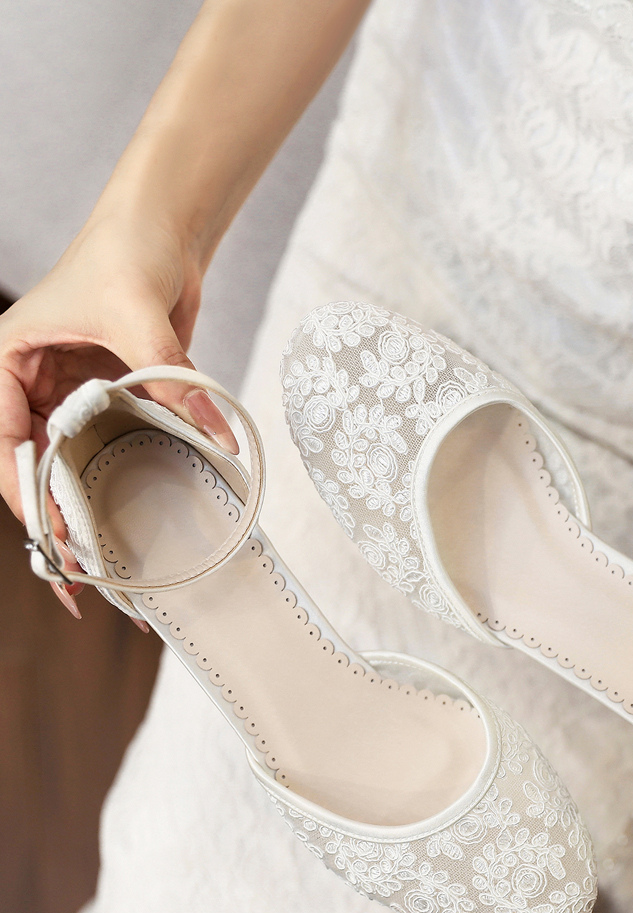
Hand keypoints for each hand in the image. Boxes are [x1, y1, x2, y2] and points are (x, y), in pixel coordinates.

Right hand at [0, 215, 236, 616]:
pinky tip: (139, 512)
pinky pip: (115, 442)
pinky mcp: (112, 393)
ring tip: (108, 559)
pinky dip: (125, 474)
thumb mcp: (137, 313)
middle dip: (57, 514)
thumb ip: (170, 374)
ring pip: (73, 460)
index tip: (53, 537)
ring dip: (89, 503)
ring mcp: (73, 390)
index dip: (25, 493)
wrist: (164, 225)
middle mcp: (34, 381)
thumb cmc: (127, 248)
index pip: (5, 439)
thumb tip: (214, 432)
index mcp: (8, 361)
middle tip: (83, 570)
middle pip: (36, 462)